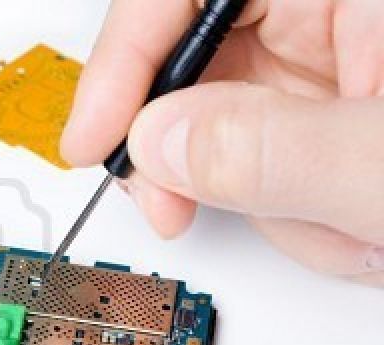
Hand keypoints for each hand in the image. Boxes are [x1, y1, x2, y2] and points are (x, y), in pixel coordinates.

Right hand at [61, 0, 383, 286]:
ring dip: (260, 198)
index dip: (122, 57)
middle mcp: (320, 27)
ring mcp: (312, 84)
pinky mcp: (308, 134)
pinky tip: (343, 226)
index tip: (93, 137)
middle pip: (185, 65)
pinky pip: (247, 174)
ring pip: (215, 136)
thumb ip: (275, 151)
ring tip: (339, 224)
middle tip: (166, 202)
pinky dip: (282, 217)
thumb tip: (158, 143)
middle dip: (180, 149)